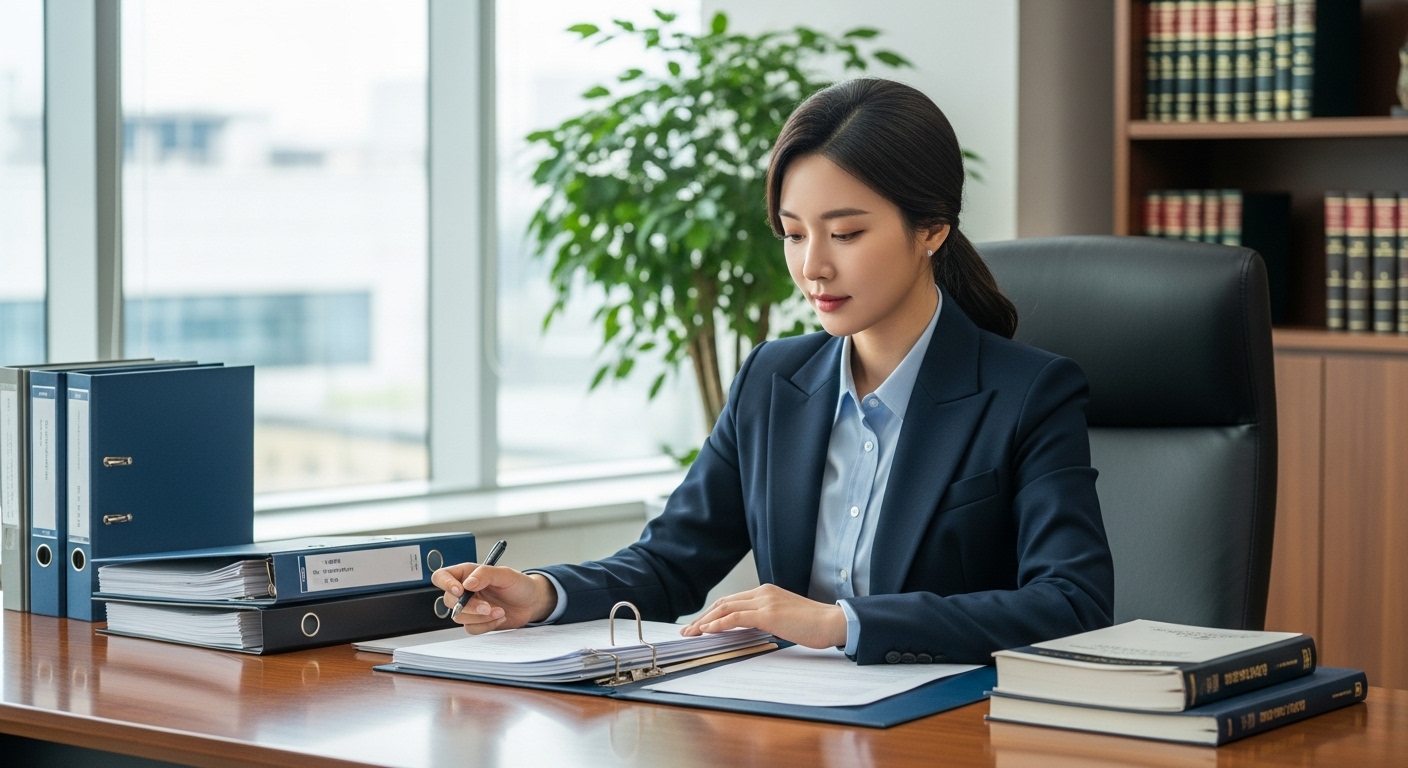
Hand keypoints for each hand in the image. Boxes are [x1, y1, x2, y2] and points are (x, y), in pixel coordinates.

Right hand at [430, 562, 557, 634]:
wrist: (531, 603)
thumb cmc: (519, 584)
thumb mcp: (506, 574)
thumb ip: (486, 574)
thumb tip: (467, 583)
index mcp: (466, 574)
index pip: (442, 576)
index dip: (445, 583)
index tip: (460, 590)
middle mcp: (464, 591)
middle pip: (449, 601)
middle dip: (470, 607)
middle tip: (488, 606)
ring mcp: (469, 608)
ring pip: (459, 617)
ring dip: (480, 617)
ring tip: (500, 610)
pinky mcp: (476, 621)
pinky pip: (471, 628)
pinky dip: (487, 625)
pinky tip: (500, 617)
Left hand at [679, 583, 847, 648]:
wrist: (832, 622)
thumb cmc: (813, 625)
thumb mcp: (784, 618)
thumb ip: (765, 619)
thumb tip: (747, 631)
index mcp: (766, 592)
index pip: (731, 601)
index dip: (712, 612)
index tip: (700, 624)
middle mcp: (762, 592)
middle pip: (724, 602)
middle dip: (703, 617)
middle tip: (688, 630)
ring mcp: (765, 601)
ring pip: (725, 608)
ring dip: (705, 621)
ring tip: (691, 633)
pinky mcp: (768, 614)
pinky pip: (736, 618)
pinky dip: (718, 624)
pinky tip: (707, 631)